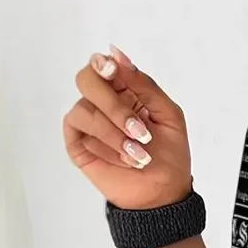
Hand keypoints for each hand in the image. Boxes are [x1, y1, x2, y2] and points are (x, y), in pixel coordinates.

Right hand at [62, 44, 192, 209]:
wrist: (163, 194)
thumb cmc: (170, 156)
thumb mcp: (168, 115)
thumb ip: (144, 84)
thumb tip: (115, 53)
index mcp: (125, 91)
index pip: (105, 65)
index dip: (105, 65)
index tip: (112, 70)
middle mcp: (103, 102)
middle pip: (87, 78)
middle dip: (113, 104)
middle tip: (138, 129)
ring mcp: (88, 121)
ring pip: (86, 108)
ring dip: (116, 133)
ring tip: (139, 154)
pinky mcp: (77, 141)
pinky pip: (81, 129)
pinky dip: (106, 145)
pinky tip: (125, 159)